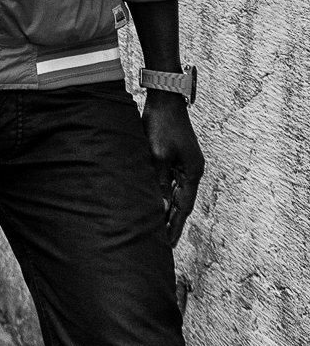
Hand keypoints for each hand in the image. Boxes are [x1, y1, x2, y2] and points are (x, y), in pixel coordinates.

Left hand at [142, 93, 203, 245]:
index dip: (175, 226)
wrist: (163, 100)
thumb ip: (160, 180)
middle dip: (172, 222)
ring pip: (175, 193)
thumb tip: (161, 205)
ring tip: (156, 229)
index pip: (184, 207)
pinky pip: (169, 181)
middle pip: (182, 203)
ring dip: (166, 209)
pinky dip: (162, 193)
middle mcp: (192, 171)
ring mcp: (184, 164)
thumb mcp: (157, 155)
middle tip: (162, 244)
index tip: (169, 245)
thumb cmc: (161, 125)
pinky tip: (152, 201)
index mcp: (192, 173)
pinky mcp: (174, 156)